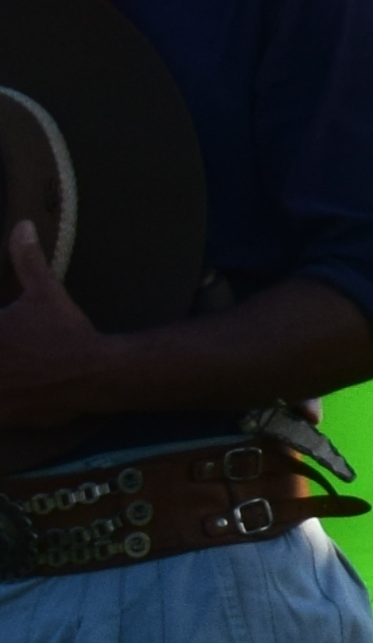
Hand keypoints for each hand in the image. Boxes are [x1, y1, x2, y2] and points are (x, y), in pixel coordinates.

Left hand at [0, 218, 100, 416]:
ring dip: (0, 382)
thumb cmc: (66, 331)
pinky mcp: (3, 417)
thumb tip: (22, 225)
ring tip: (10, 372)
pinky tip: (14, 393)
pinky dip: (3, 406)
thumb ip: (27, 259)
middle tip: (9, 352)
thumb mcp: (46, 292)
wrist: (94, 373)